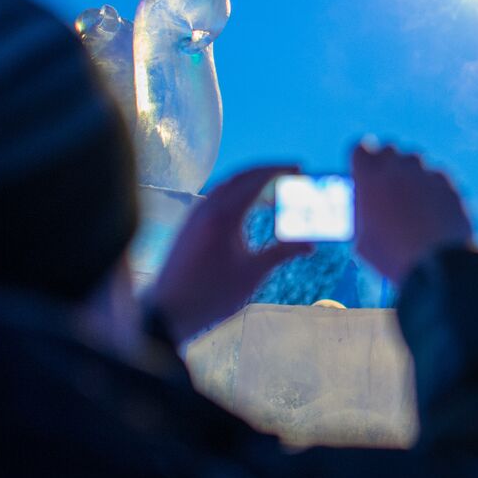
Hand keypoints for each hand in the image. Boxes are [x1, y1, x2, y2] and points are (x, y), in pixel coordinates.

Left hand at [148, 164, 309, 345]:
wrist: (167, 310)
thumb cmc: (212, 294)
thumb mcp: (253, 274)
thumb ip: (282, 253)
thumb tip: (310, 245)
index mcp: (225, 215)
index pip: (256, 179)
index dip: (280, 170)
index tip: (300, 168)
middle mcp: (208, 207)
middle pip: (241, 176)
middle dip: (268, 171)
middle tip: (292, 176)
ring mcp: (196, 214)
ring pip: (228, 185)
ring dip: (252, 182)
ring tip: (275, 193)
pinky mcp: (190, 224)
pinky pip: (217, 196)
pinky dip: (238, 193)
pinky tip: (250, 209)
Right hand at [352, 141, 471, 282]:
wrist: (438, 264)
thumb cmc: (393, 256)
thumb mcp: (363, 240)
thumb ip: (365, 215)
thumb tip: (370, 213)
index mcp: (368, 176)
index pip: (360, 147)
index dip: (363, 161)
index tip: (366, 173)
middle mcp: (397, 166)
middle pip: (390, 150)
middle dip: (388, 165)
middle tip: (390, 187)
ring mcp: (425, 171)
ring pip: (416, 162)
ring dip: (412, 175)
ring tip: (414, 204)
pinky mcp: (449, 182)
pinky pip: (437, 177)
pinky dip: (434, 189)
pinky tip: (434, 212)